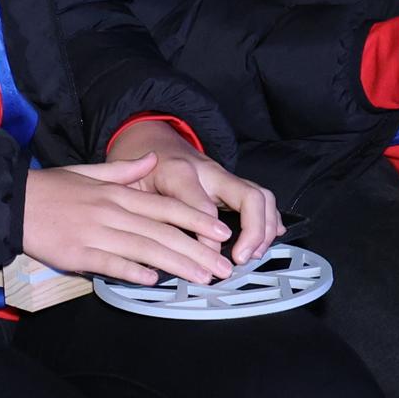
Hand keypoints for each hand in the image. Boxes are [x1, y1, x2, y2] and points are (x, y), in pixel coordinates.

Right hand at [21, 159, 237, 285]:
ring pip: (144, 249)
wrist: (13, 202)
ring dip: (176, 265)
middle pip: (162, 232)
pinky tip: (154, 280)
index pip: (165, 206)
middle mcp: (111, 212)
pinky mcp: (78, 253)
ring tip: (202, 278)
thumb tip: (153, 159)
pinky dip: (133, 271)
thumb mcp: (88, 172)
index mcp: (115, 192)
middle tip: (223, 268)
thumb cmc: (51, 188)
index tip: (220, 232)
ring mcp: (95, 233)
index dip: (196, 219)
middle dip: (197, 250)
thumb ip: (123, 170)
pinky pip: (111, 264)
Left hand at [115, 124, 286, 264]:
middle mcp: (208, 171)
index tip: (209, 260)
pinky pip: (261, 197)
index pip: (202, 206)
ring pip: (260, 195)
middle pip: (247, 195)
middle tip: (241, 258)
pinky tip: (271, 236)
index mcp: (178, 171)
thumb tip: (159, 249)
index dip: (208, 237)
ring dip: (264, 227)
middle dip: (253, 230)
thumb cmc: (136, 168)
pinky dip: (270, 218)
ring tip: (252, 254)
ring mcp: (223, 175)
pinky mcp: (231, 182)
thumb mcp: (127, 187)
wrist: (147, 137)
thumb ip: (143, 213)